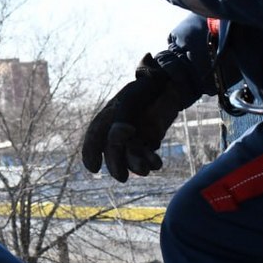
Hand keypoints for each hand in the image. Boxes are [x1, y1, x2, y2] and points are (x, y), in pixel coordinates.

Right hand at [82, 53, 188, 181]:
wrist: (171, 83)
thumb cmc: (147, 87)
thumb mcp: (132, 99)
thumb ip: (122, 116)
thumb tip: (116, 136)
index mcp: (109, 114)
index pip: (95, 135)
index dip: (90, 153)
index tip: (93, 168)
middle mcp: (119, 126)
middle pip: (112, 150)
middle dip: (116, 165)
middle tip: (122, 178)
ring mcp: (134, 134)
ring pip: (130, 155)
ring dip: (135, 165)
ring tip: (145, 171)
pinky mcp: (149, 139)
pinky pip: (147, 154)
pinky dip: (150, 160)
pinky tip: (157, 163)